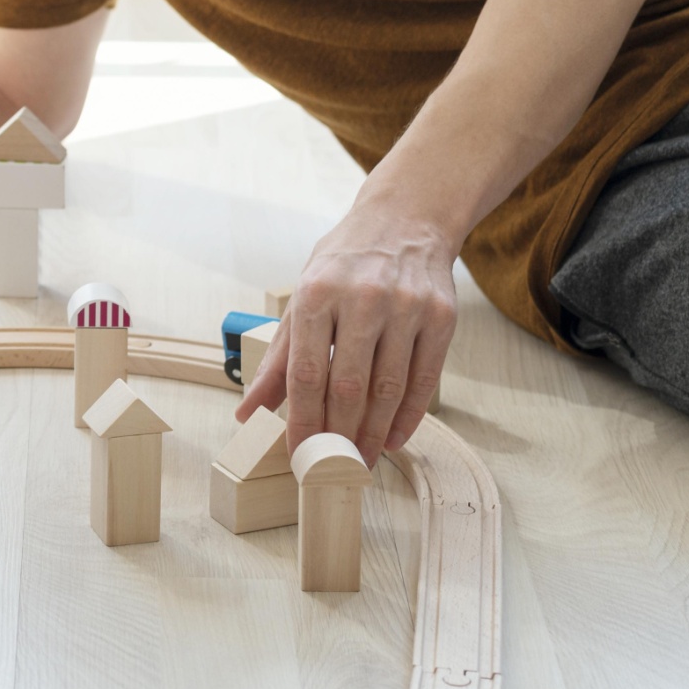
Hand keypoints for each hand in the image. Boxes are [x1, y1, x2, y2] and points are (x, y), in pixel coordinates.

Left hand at [234, 202, 456, 464]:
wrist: (404, 221)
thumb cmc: (343, 264)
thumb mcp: (302, 297)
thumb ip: (278, 358)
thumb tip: (248, 412)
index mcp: (317, 294)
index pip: (306, 373)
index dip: (302, 420)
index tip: (298, 454)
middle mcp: (363, 300)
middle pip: (349, 386)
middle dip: (339, 434)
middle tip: (333, 467)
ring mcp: (406, 308)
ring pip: (389, 388)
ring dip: (374, 433)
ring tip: (362, 460)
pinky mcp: (441, 318)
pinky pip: (425, 379)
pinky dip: (409, 415)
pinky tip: (395, 437)